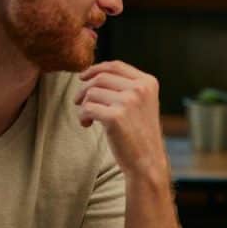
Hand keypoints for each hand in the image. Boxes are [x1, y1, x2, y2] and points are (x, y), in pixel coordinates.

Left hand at [75, 61, 166, 179]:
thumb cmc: (140, 133)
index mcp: (148, 83)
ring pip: (91, 92)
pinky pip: (87, 108)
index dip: (95, 68)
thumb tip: (93, 73)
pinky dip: (82, 116)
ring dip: (83, 105)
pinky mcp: (116, 117)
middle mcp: (140, 89)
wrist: (147, 160)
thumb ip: (126, 86)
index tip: (83, 77)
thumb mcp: (142, 103)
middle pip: (100, 78)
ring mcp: (129, 102)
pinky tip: (87, 124)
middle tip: (78, 102)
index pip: (116, 66)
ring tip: (88, 118)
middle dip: (84, 89)